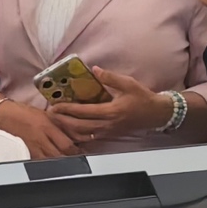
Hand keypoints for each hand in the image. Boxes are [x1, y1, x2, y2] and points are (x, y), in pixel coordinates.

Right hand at [0, 99, 78, 160]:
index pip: (67, 144)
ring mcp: (33, 148)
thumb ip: (60, 126)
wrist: (4, 115)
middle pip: (60, 156)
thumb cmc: (25, 113)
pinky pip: (40, 163)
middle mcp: (41, 139)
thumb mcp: (47, 115)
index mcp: (48, 126)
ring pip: (51, 162)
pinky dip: (48, 165)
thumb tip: (77, 135)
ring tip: (69, 164)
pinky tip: (54, 165)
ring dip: (61, 164)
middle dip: (71, 159)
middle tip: (79, 160)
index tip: (83, 152)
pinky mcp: (27, 154)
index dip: (77, 151)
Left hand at [48, 65, 171, 139]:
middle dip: (63, 121)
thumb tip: (94, 70)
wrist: (155, 114)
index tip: (56, 106)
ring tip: (58, 122)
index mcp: (111, 111)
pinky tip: (72, 129)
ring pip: (84, 134)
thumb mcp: (128, 83)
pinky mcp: (110, 134)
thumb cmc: (142, 98)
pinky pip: (91, 137)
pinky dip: (79, 134)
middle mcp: (108, 124)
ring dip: (69, 129)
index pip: (84, 112)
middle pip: (80, 126)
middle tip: (51, 115)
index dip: (68, 109)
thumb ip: (110, 77)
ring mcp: (108, 131)